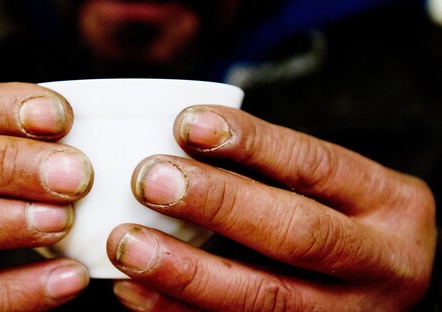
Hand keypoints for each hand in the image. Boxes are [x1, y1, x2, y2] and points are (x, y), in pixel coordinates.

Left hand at [106, 105, 435, 310]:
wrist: (392, 290)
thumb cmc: (348, 222)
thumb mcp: (339, 188)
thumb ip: (277, 169)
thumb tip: (178, 139)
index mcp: (388, 203)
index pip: (315, 165)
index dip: (249, 142)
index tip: (185, 123)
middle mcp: (378, 262)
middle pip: (294, 233)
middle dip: (216, 204)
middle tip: (149, 180)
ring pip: (263, 297)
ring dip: (185, 271)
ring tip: (127, 244)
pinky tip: (135, 292)